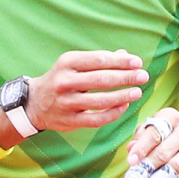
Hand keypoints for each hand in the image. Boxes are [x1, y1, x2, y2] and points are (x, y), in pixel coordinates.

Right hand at [26, 49, 148, 131]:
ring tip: (137, 92)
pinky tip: (125, 106)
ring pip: (100, 101)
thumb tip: (127, 56)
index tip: (138, 62)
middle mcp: (64, 82)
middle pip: (101, 80)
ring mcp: (66, 103)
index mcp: (67, 62)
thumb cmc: (63, 78)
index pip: (99, 60)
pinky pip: (96, 119)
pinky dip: (113, 113)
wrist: (34, 103)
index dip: (121, 62)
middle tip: (144, 76)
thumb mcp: (75, 64)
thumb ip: (101, 60)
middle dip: (126, 78)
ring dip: (123, 96)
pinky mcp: (69, 121)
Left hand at [124, 108, 178, 177]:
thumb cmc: (172, 129)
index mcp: (172, 118)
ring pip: (176, 166)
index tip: (131, 162)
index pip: (155, 134)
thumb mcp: (157, 124)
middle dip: (147, 168)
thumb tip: (130, 149)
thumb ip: (142, 135)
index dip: (141, 149)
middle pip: (164, 152)